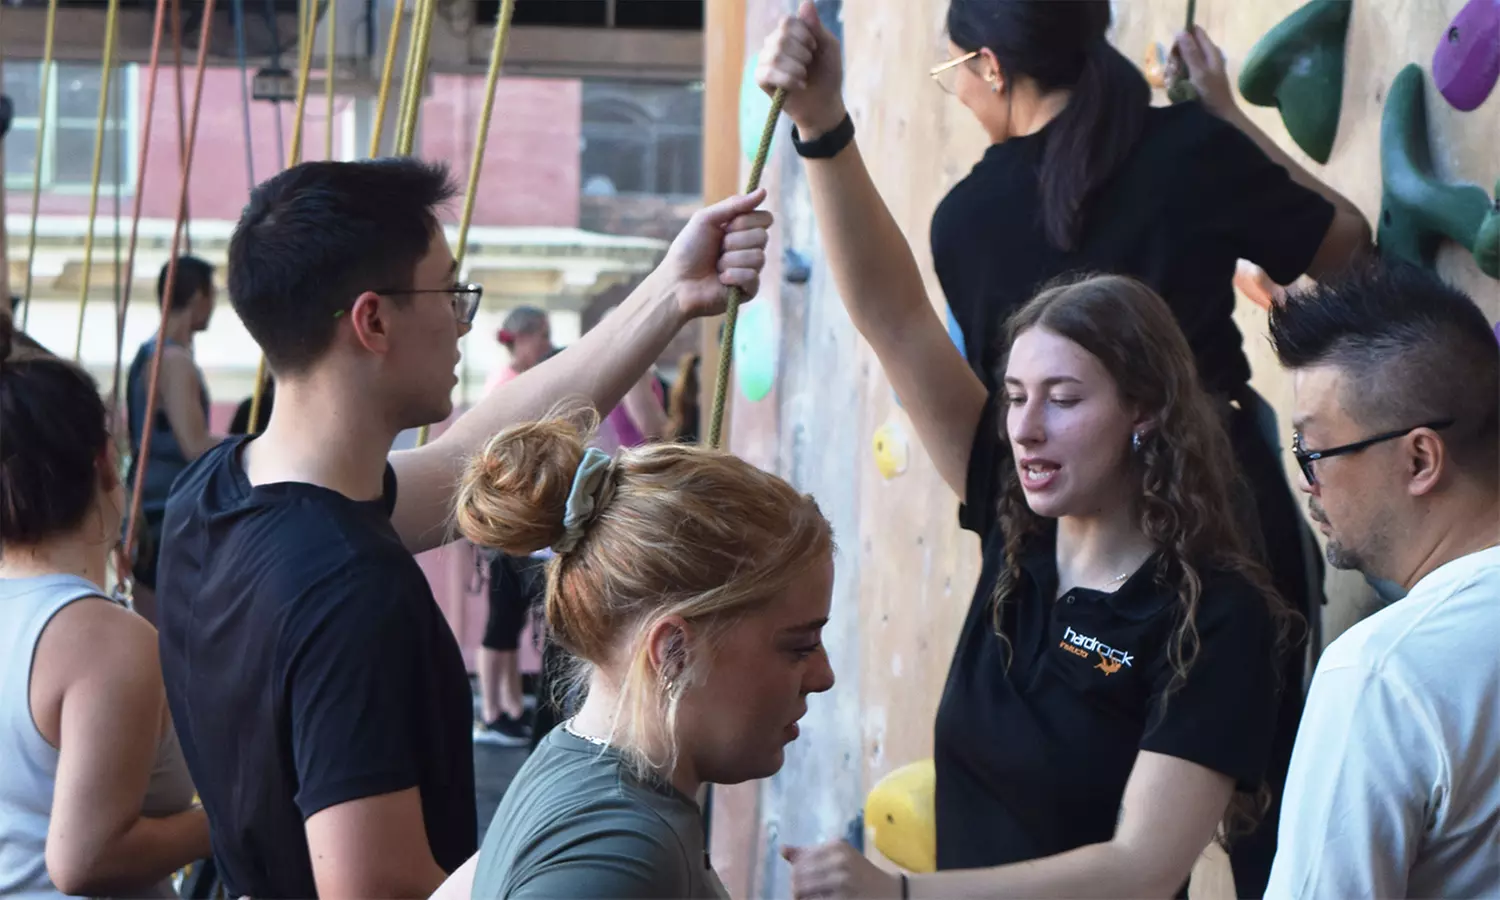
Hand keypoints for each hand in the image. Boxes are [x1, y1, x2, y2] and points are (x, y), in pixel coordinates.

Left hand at [658, 189, 772, 319]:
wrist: (676, 282)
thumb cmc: (688, 250)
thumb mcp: (707, 219)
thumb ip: (734, 205)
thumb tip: (763, 191)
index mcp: (743, 230)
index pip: (766, 218)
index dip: (747, 221)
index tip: (727, 226)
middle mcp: (750, 248)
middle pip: (763, 236)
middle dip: (735, 241)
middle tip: (718, 248)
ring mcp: (751, 269)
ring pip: (759, 257)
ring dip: (730, 260)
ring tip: (716, 266)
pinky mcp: (749, 290)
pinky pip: (753, 277)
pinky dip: (733, 276)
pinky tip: (721, 280)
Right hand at [756, 0, 846, 136]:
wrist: (824, 104)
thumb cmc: (827, 74)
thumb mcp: (828, 47)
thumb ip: (816, 27)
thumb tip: (806, 2)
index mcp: (789, 33)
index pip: (787, 22)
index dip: (803, 34)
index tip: (814, 47)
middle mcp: (774, 43)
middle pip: (780, 38)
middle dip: (802, 54)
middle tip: (809, 65)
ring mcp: (765, 60)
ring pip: (774, 55)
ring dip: (796, 68)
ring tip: (804, 76)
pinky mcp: (761, 79)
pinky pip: (767, 72)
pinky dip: (788, 80)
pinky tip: (799, 86)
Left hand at [783, 841, 902, 899]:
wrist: (889, 892)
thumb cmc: (859, 874)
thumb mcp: (838, 857)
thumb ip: (810, 854)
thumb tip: (782, 849)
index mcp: (836, 845)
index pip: (800, 861)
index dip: (797, 875)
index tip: (803, 883)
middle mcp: (838, 859)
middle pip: (798, 876)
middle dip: (796, 888)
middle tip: (802, 896)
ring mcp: (842, 879)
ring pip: (801, 890)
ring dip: (800, 898)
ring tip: (807, 899)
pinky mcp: (844, 898)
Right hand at [1172, 26, 1239, 120]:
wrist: (1218, 118)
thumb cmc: (1211, 95)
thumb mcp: (1200, 72)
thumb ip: (1190, 53)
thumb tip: (1180, 31)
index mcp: (1210, 51)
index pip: (1194, 32)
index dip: (1182, 37)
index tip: (1175, 50)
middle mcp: (1204, 57)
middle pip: (1183, 47)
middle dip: (1175, 58)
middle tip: (1174, 71)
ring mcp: (1198, 69)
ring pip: (1179, 61)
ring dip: (1173, 71)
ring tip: (1175, 83)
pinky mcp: (1193, 80)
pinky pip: (1179, 73)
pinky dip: (1175, 80)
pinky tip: (1175, 88)